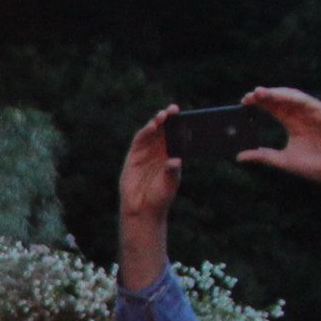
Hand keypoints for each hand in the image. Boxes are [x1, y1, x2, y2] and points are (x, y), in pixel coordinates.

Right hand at [119, 106, 183, 223]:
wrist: (142, 210)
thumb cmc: (160, 197)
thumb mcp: (170, 184)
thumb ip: (172, 171)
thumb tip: (175, 160)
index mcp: (171, 155)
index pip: (176, 136)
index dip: (180, 125)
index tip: (187, 115)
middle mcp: (158, 152)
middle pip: (164, 131)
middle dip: (168, 120)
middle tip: (174, 110)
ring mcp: (145, 153)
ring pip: (151, 134)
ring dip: (156, 123)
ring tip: (163, 116)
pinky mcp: (133, 157)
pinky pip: (139, 141)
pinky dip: (145, 133)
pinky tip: (151, 127)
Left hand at [237, 86, 320, 188]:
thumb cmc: (313, 166)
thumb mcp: (282, 160)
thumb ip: (262, 156)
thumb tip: (238, 156)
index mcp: (293, 123)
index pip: (274, 108)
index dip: (259, 103)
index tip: (243, 102)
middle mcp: (302, 115)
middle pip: (281, 100)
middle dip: (265, 96)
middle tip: (248, 96)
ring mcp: (315, 112)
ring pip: (293, 97)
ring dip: (276, 93)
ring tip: (260, 93)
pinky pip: (307, 102)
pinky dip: (293, 98)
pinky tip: (280, 96)